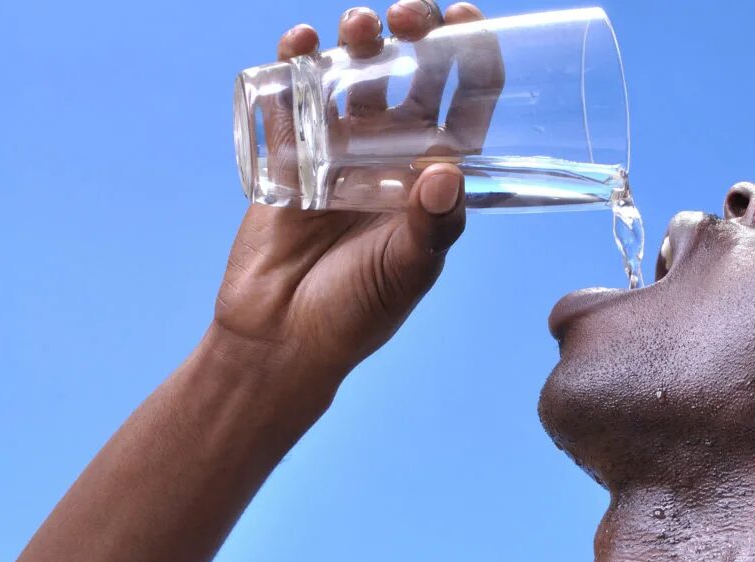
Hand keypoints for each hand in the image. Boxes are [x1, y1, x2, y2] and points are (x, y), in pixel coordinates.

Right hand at [214, 2, 494, 385]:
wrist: (281, 338)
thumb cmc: (357, 312)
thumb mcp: (407, 272)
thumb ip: (430, 227)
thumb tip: (447, 172)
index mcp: (437, 175)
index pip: (468, 101)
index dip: (474, 54)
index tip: (466, 19)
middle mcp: (393, 153)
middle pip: (413, 72)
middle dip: (415, 29)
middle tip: (407, 15)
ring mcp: (340, 147)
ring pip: (355, 72)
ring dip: (358, 36)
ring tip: (359, 27)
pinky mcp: (289, 150)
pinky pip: (293, 92)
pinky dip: (295, 59)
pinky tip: (300, 43)